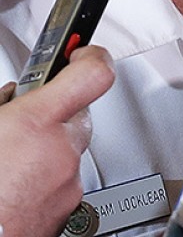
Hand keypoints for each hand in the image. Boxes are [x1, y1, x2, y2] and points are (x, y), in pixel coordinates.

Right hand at [0, 45, 114, 236]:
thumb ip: (4, 106)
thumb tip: (12, 97)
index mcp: (35, 124)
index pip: (94, 73)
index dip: (92, 57)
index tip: (82, 52)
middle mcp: (61, 150)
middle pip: (77, 114)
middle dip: (54, 114)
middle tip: (21, 124)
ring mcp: (67, 182)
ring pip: (70, 150)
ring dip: (48, 150)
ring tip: (11, 164)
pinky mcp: (68, 208)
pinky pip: (65, 180)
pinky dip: (47, 178)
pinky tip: (19, 187)